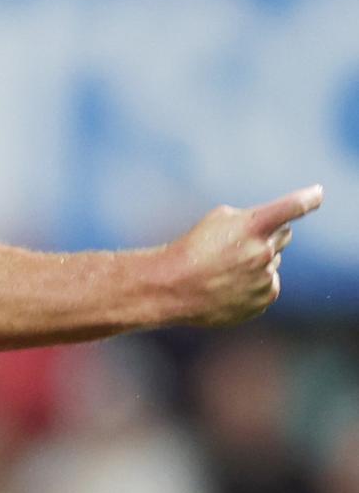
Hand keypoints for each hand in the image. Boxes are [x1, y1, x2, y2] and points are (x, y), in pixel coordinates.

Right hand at [169, 183, 322, 326]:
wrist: (174, 287)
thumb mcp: (218, 219)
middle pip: (284, 234)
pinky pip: (270, 283)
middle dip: (268, 234)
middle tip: (240, 242)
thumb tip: (272, 231)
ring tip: (226, 268)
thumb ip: (251, 218)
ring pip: (273, 261)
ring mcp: (266, 278)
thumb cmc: (193, 247)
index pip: (291, 208)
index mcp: (253, 226)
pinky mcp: (265, 299)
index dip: (308, 199)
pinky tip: (231, 284)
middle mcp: (264, 252)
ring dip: (258, 260)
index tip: (318, 193)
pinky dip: (255, 282)